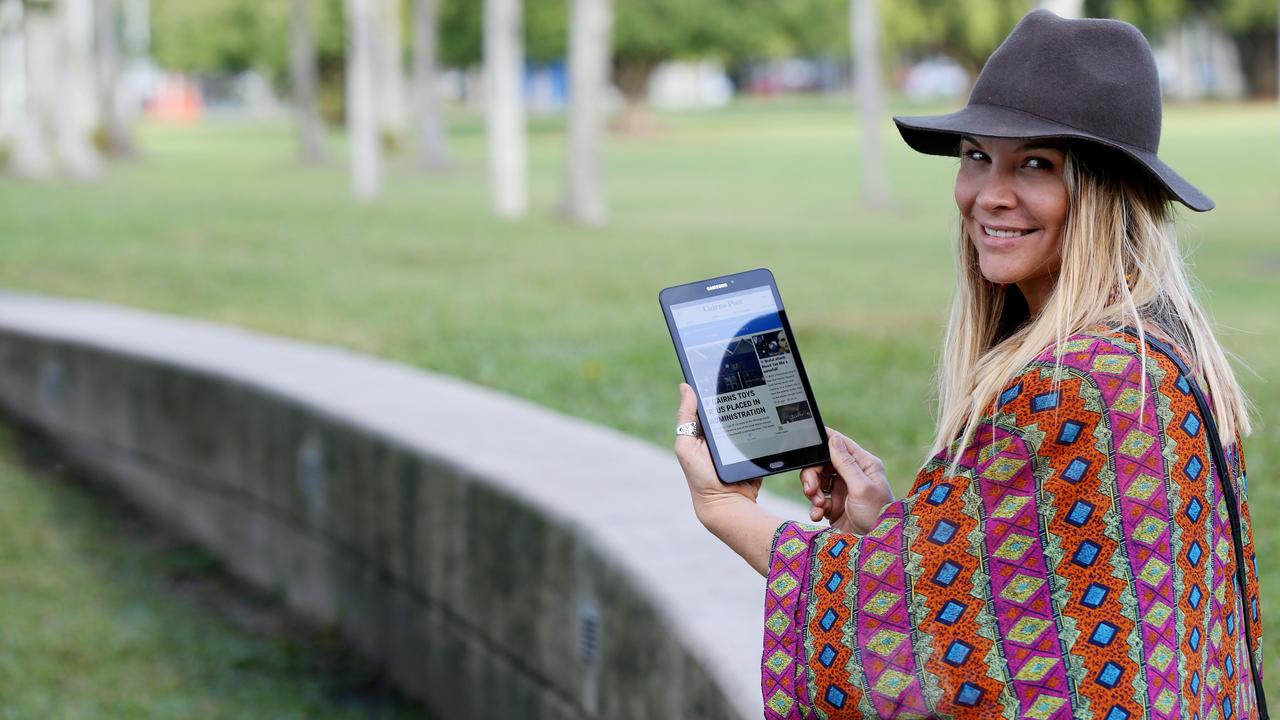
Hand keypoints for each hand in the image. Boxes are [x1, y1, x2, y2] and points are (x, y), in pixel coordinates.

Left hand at [674, 383, 760, 525]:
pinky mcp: (758, 447)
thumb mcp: (686, 445)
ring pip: (751, 414)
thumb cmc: (700, 477)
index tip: (724, 360)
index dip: (716, 381)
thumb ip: (685, 417)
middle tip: (750, 369)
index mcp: (705, 427)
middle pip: (733, 404)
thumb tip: (685, 386)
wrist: (726, 503)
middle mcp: (723, 431)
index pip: (711, 399)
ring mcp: (742, 439)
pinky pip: (765, 430)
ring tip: (764, 386)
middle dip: (741, 391)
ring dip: (757, 406)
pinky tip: (774, 408)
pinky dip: (769, 423)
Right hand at [799, 428, 893, 534]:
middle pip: (823, 464)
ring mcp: (843, 491)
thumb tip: (833, 439)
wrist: (874, 547)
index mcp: (864, 465)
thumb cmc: (877, 516)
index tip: (807, 445)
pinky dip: (814, 507)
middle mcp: (852, 475)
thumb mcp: (861, 487)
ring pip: (817, 481)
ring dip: (812, 492)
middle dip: (813, 474)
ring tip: (818, 504)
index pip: (840, 444)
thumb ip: (846, 463)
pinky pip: (817, 501)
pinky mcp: (834, 507)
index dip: (823, 443)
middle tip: (811, 488)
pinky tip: (819, 515)